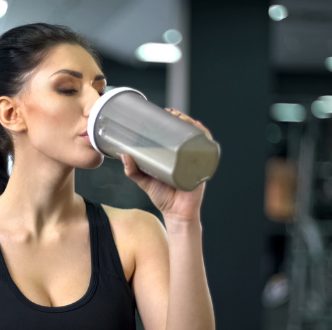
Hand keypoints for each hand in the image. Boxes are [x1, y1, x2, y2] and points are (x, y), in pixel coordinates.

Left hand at [120, 108, 211, 222]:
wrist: (177, 215)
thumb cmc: (163, 198)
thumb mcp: (145, 181)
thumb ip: (133, 170)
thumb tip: (123, 155)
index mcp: (175, 156)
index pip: (177, 134)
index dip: (174, 121)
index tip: (165, 111)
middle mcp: (187, 156)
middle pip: (189, 133)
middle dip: (184, 119)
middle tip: (172, 112)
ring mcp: (196, 162)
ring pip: (199, 139)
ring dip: (194, 125)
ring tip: (184, 119)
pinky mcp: (201, 170)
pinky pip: (208, 152)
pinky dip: (205, 140)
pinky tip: (200, 132)